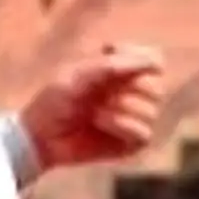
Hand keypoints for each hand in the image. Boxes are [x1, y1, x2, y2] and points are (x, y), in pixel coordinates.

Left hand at [20, 43, 164, 169]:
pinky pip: (144, 133)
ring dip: (119, 109)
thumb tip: (153, 62)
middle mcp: (132, 95)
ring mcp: (134, 120)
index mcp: (121, 73)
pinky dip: (121, 126)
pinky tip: (99, 124)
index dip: (145, 58)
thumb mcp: (78, 76)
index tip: (115, 55)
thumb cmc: (55, 101)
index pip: (154, 60)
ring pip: (150, 111)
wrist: (41, 135)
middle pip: (156, 87)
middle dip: (129, 88)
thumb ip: (112, 66)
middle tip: (100, 92)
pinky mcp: (132, 143)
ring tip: (93, 112)